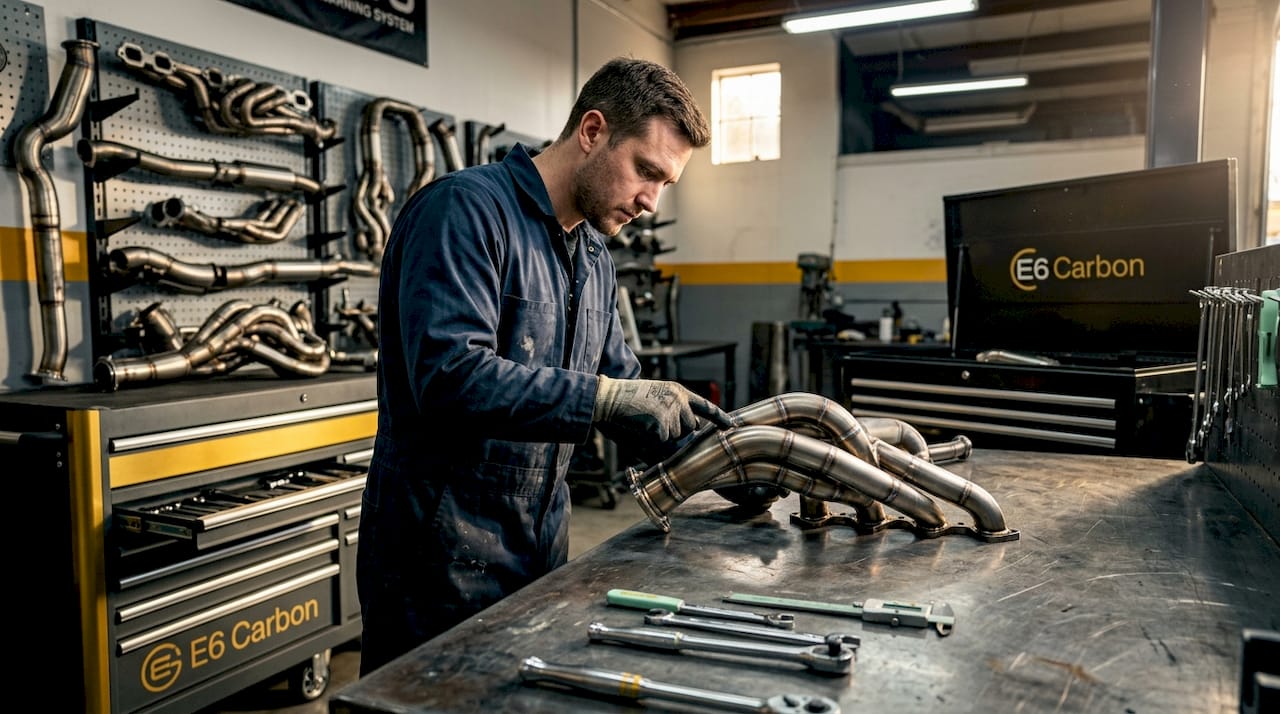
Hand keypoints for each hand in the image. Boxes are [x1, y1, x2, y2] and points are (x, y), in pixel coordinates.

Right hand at [592, 376, 731, 444]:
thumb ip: (674, 414)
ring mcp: (672, 411)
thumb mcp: (655, 399)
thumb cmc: (627, 402)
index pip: (705, 406)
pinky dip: (651, 440)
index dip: (719, 417)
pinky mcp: (662, 424)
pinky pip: (663, 442)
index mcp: (678, 391)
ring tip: (645, 421)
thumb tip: (690, 437)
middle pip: (690, 428)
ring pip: (677, 437)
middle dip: (676, 431)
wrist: (608, 398)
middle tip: (652, 421)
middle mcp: (679, 399)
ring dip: (663, 436)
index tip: (731, 426)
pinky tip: (641, 426)